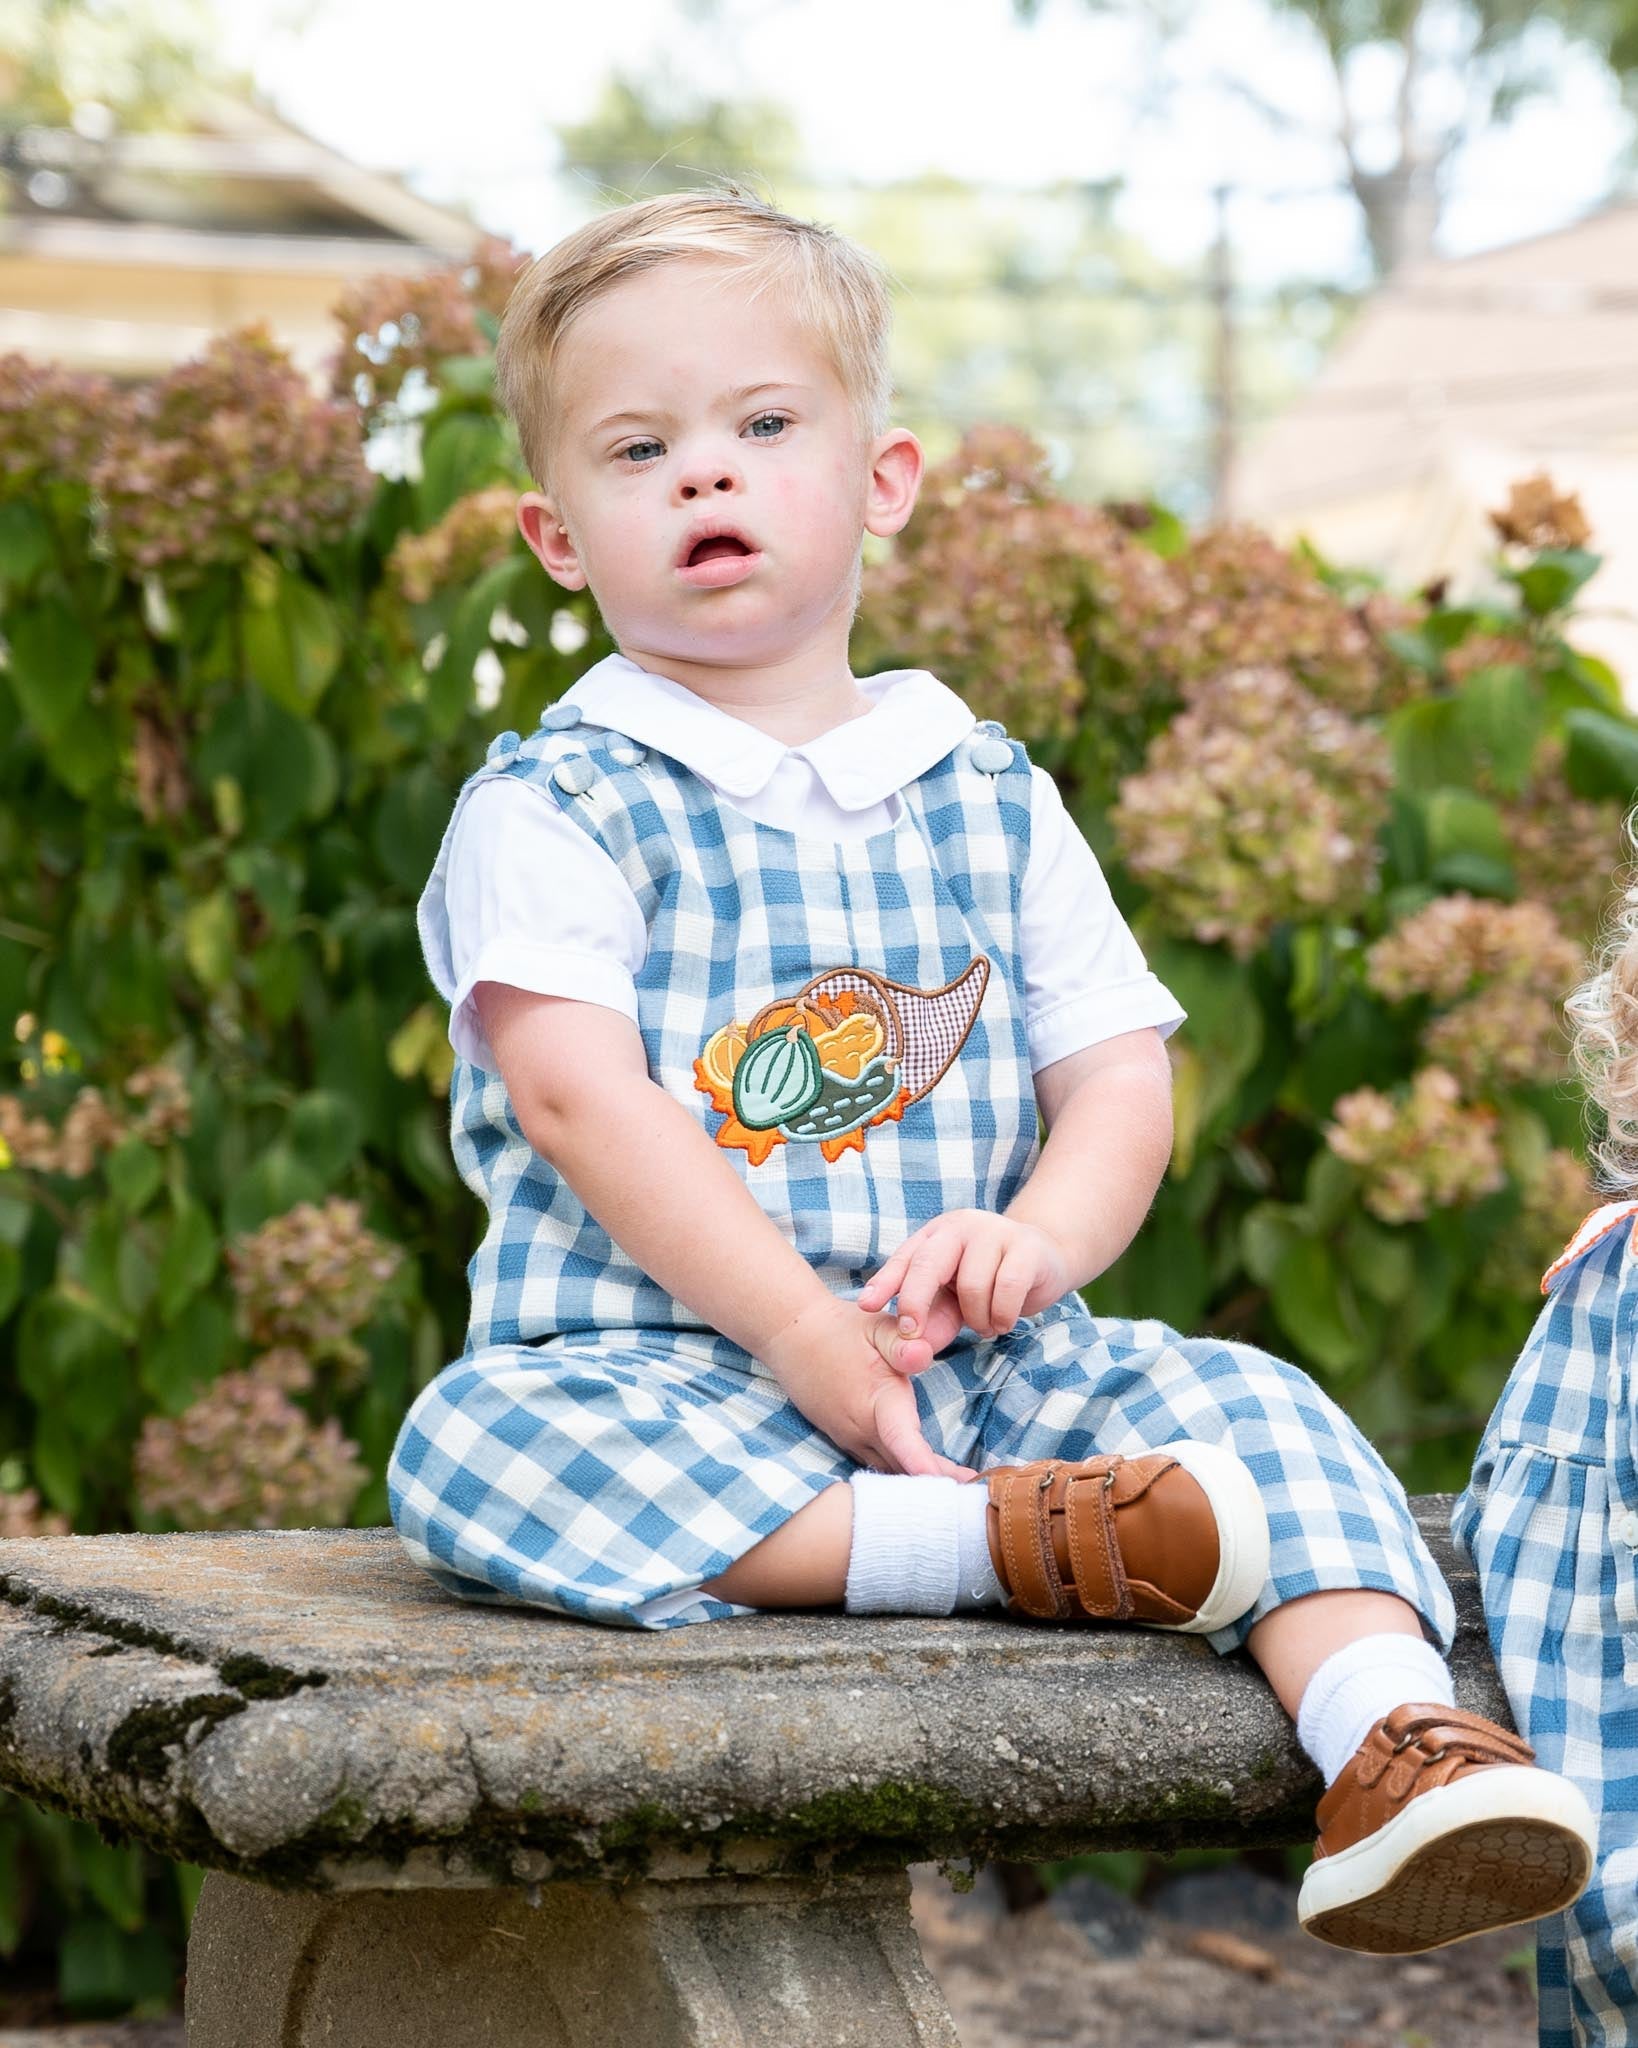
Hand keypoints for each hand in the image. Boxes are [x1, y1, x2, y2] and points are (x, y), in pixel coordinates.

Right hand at [761, 1296, 977, 1479]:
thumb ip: (901, 1343)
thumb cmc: (839, 1329)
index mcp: (876, 1401)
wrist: (790, 1336)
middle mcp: (861, 1429)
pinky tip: (921, 1476)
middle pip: (904, 1469)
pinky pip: (876, 1464)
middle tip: (977, 1492)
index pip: (903, 1442)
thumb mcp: (874, 1326)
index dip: (926, 1468)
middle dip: (938, 1484)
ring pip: (889, 1471)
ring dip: (918, 1482)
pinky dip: (899, 1472)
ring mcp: (849, 1438)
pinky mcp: (843, 1439)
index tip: (955, 1485)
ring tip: (958, 1490)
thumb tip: (923, 1355)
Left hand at [857, 1209, 1070, 1364]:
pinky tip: (1003, 1321)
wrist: (1046, 1258)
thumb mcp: (952, 1298)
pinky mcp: (1027, 1247)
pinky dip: (1002, 1316)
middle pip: (928, 1264)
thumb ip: (930, 1317)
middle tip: (914, 1334)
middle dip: (915, 1302)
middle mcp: (962, 1227)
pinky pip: (1007, 1288)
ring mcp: (996, 1232)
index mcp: (937, 1234)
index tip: (866, 1307)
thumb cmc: (989, 1280)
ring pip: (972, 1285)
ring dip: (976, 1319)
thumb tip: (908, 1345)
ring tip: (985, 1324)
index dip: (884, 1283)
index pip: (905, 1258)